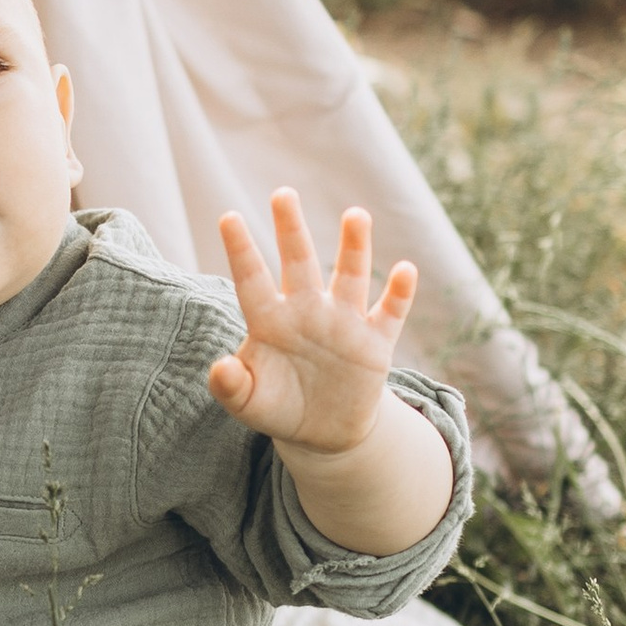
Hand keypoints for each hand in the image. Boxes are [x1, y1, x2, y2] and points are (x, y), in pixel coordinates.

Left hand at [207, 193, 417, 452]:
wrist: (325, 432)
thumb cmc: (278, 407)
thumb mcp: (248, 404)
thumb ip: (230, 386)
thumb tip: (219, 368)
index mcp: (269, 320)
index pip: (251, 280)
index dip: (241, 250)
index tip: (228, 217)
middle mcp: (307, 311)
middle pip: (298, 262)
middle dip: (291, 229)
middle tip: (283, 193)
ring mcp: (343, 322)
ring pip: (349, 276)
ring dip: (354, 248)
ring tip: (356, 215)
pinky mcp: (375, 342)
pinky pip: (390, 313)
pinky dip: (399, 294)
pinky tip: (405, 271)